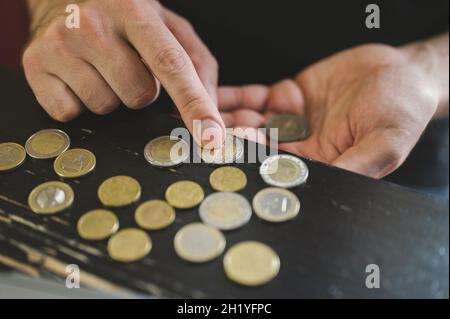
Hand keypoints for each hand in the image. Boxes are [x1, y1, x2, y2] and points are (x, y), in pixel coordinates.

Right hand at [23, 0, 223, 145]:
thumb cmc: (124, 17)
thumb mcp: (167, 26)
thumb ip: (197, 63)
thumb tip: (211, 111)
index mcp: (135, 11)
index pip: (171, 64)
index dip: (194, 104)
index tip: (211, 137)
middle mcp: (93, 24)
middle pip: (139, 96)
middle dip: (141, 91)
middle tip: (127, 66)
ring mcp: (60, 45)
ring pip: (106, 106)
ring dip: (111, 96)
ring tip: (102, 68)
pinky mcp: (35, 65)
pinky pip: (71, 113)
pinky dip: (80, 103)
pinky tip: (78, 77)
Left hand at [219, 44, 442, 177]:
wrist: (401, 72)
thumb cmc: (402, 110)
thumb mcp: (384, 142)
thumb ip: (354, 164)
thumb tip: (326, 187)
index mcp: (319, 164)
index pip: (277, 167)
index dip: (252, 159)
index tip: (227, 151)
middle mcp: (300, 146)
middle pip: (256, 146)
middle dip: (230, 139)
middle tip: (203, 132)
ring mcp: (290, 121)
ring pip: (249, 122)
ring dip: (225, 118)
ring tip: (199, 113)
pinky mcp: (286, 96)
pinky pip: (254, 98)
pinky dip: (234, 97)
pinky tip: (212, 95)